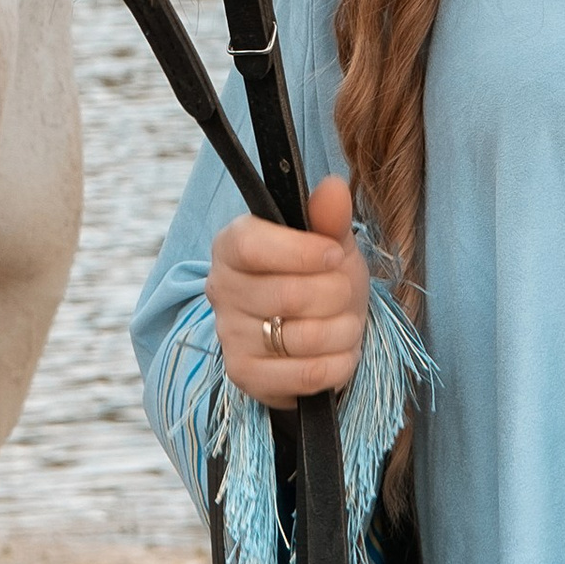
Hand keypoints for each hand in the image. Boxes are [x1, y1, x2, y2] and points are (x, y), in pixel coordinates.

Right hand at [209, 176, 367, 405]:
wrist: (316, 326)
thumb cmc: (319, 275)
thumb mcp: (330, 241)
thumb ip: (330, 217)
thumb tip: (332, 188)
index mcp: (232, 245)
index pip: (252, 246)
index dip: (301, 252)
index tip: (334, 253)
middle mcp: (221, 289)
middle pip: (289, 295)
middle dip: (337, 294)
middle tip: (342, 291)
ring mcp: (230, 336)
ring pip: (305, 337)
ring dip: (344, 329)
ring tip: (342, 320)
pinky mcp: (246, 375)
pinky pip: (308, 375)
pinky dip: (339, 363)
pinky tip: (337, 351)